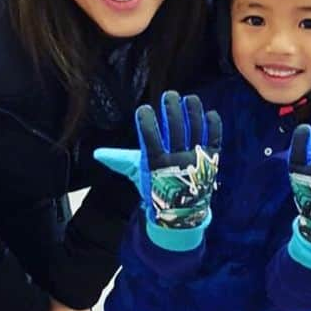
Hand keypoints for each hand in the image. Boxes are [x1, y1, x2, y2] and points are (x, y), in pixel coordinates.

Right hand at [96, 91, 221, 250]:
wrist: (182, 214)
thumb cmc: (156, 189)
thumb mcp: (137, 175)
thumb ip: (119, 160)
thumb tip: (97, 153)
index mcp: (156, 163)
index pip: (150, 137)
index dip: (146, 120)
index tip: (144, 109)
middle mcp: (177, 160)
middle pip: (175, 128)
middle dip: (172, 108)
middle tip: (169, 96)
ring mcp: (196, 159)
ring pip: (196, 129)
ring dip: (193, 111)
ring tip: (189, 98)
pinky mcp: (211, 160)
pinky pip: (214, 138)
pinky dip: (213, 124)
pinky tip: (209, 113)